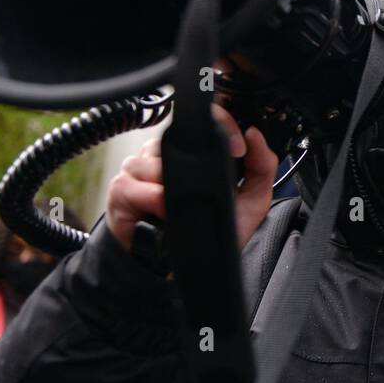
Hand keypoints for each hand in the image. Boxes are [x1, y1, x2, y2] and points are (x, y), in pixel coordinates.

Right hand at [107, 104, 278, 255]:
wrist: (180, 264)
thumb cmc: (209, 230)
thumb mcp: (250, 201)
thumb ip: (262, 168)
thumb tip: (255, 135)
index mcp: (194, 152)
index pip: (204, 118)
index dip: (223, 122)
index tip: (239, 147)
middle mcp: (165, 155)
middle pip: (174, 135)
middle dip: (195, 157)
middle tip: (214, 179)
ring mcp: (140, 169)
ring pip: (153, 158)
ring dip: (170, 182)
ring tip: (180, 203)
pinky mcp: (121, 188)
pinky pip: (135, 182)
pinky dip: (152, 197)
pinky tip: (161, 210)